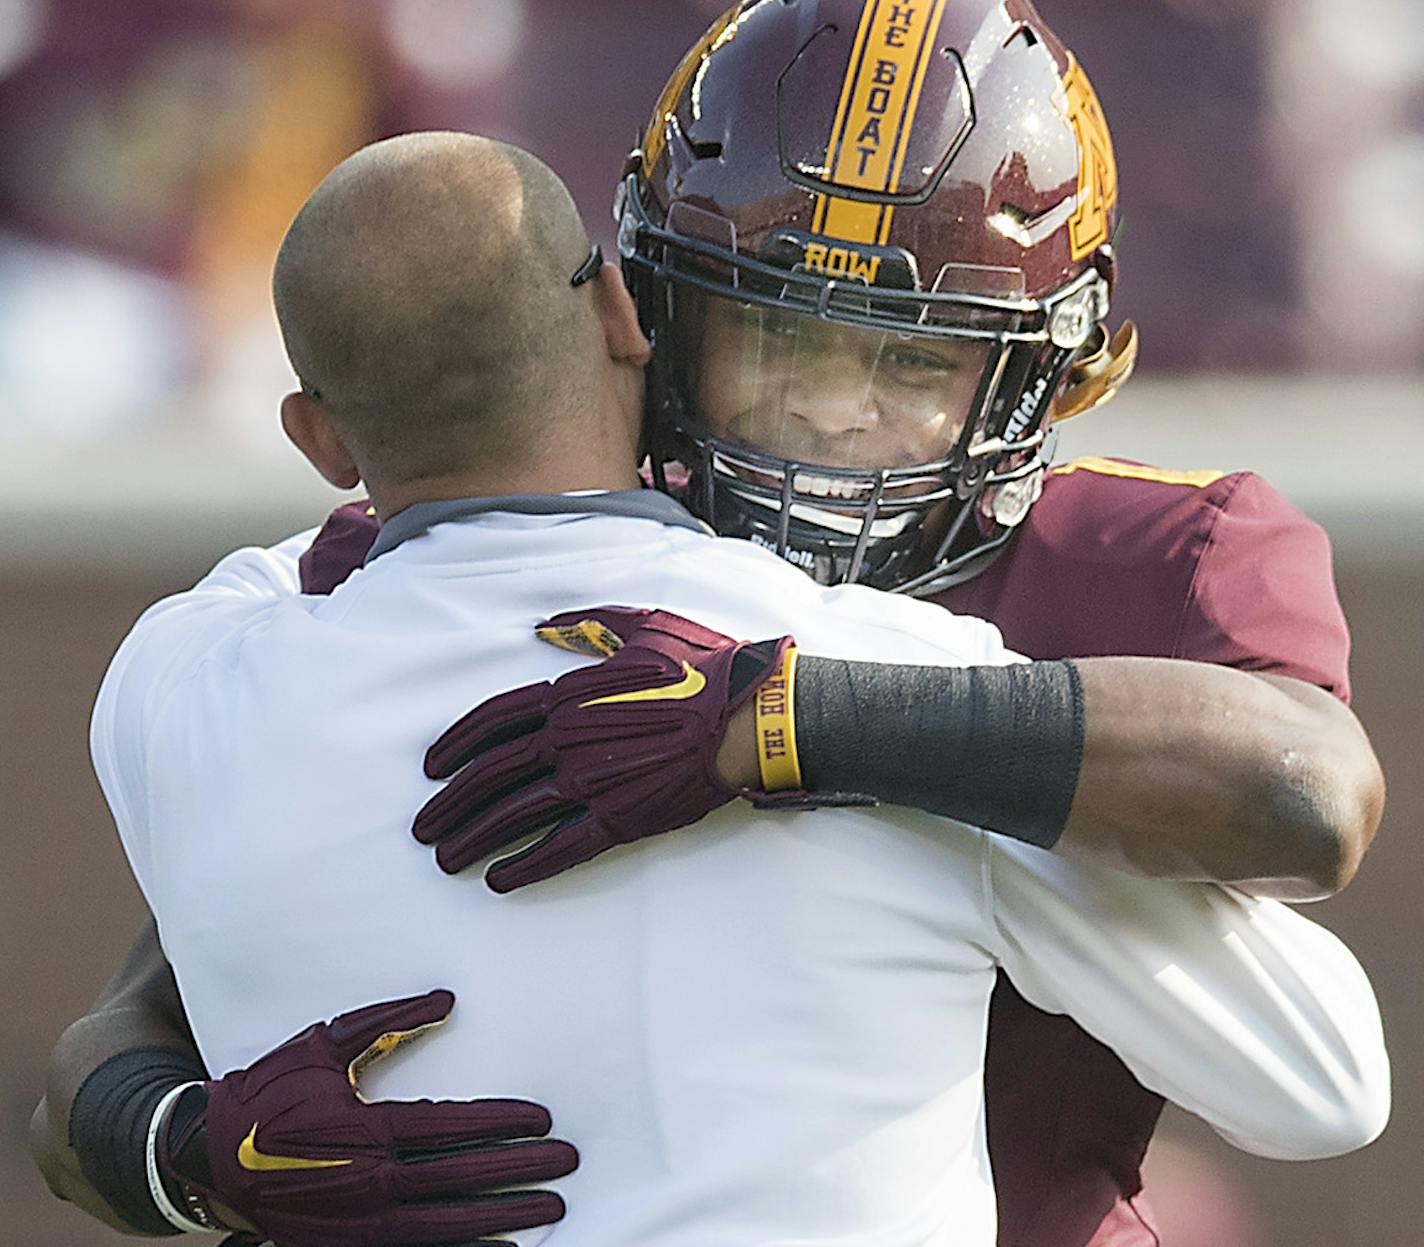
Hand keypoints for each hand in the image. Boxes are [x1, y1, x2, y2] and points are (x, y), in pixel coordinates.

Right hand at [158, 990, 576, 1246]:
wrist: (202, 1156)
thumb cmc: (267, 1091)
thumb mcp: (321, 1044)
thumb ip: (386, 1021)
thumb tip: (446, 999)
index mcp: (365, 1129)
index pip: (453, 1127)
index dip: (503, 1121)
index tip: (544, 1118)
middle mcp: (368, 1182)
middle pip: (462, 1177)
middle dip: (521, 1169)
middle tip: (568, 1162)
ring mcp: (358, 1223)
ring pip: (448, 1224)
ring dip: (504, 1215)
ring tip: (552, 1208)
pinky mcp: (347, 1246)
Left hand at [412, 605, 795, 889]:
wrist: (746, 715)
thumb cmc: (701, 667)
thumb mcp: (640, 626)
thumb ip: (586, 627)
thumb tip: (547, 628)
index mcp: (568, 694)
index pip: (491, 721)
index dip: (454, 744)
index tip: (431, 768)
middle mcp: (569, 739)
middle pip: (490, 775)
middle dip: (449, 803)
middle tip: (424, 827)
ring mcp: (592, 782)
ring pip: (514, 815)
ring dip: (473, 839)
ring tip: (446, 859)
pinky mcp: (619, 818)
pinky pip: (561, 847)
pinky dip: (525, 867)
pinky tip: (498, 880)